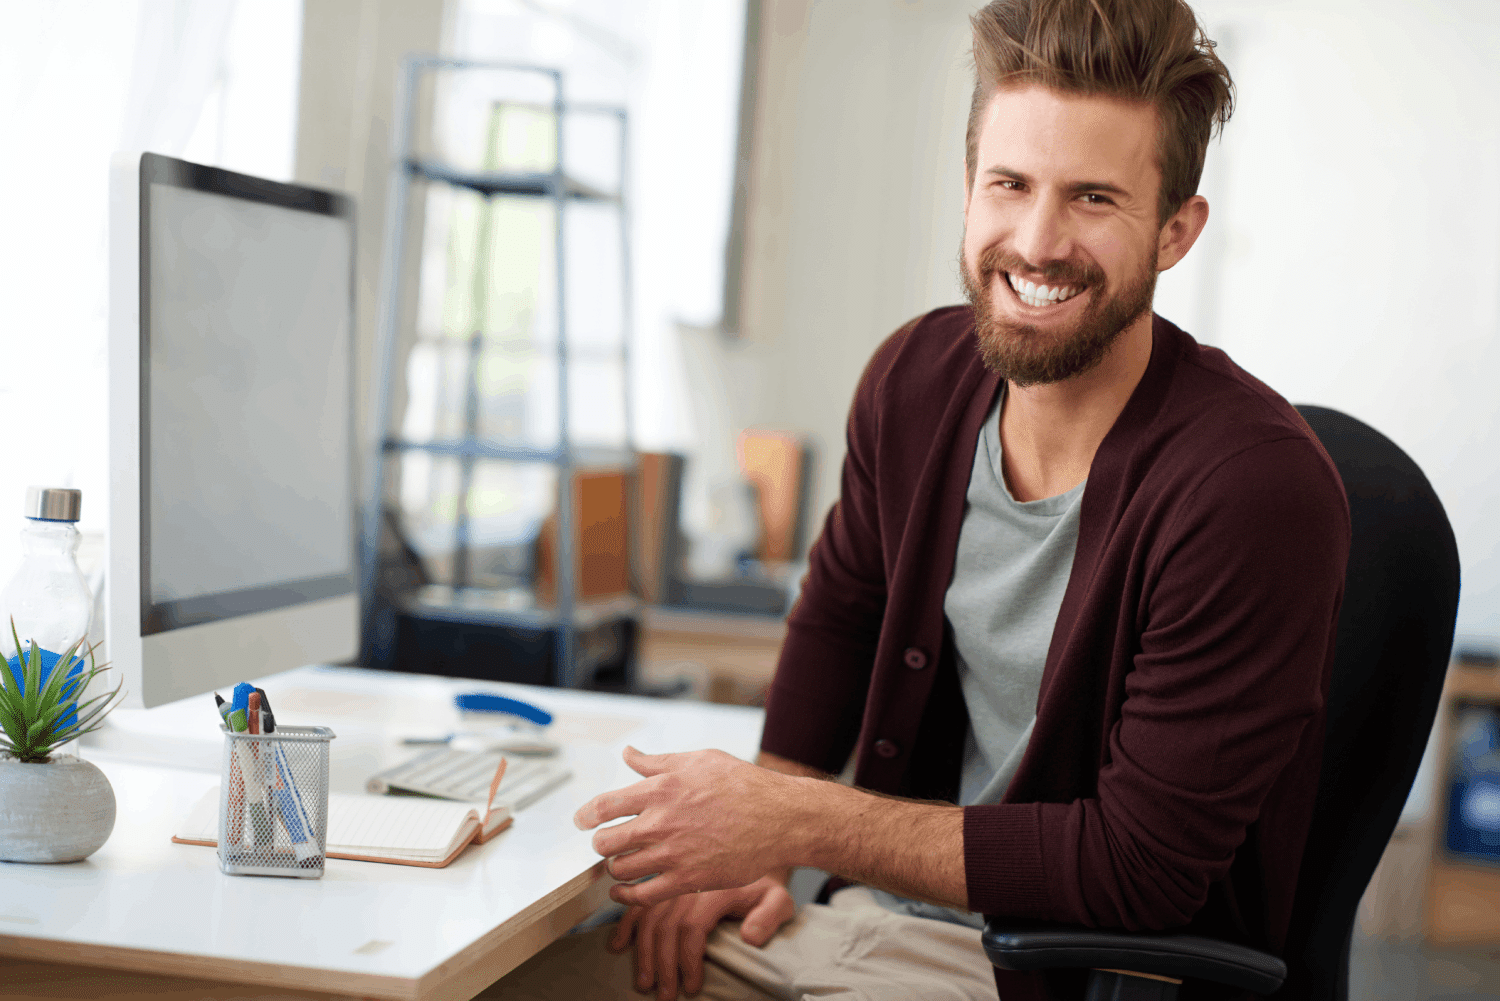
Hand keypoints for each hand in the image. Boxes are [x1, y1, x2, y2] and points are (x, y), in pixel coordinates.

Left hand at [574, 746, 813, 907]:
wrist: (779, 819)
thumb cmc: (744, 785)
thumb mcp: (699, 760)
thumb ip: (658, 762)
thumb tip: (629, 754)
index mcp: (661, 788)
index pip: (605, 805)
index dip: (585, 815)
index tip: (580, 821)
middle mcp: (662, 822)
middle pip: (605, 841)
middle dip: (600, 843)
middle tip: (604, 843)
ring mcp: (673, 854)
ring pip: (620, 869)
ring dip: (615, 868)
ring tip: (621, 864)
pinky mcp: (688, 880)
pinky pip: (643, 896)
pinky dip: (626, 897)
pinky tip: (624, 892)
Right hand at [609, 875, 796, 1000]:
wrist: (752, 849)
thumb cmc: (763, 882)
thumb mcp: (778, 897)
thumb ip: (769, 917)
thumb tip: (750, 937)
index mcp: (714, 889)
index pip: (692, 929)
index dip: (688, 962)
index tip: (690, 986)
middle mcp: (689, 883)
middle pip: (665, 927)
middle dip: (662, 966)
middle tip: (664, 994)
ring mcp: (673, 880)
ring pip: (648, 917)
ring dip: (642, 952)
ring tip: (644, 980)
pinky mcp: (663, 879)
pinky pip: (638, 901)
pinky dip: (625, 923)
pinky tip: (619, 944)